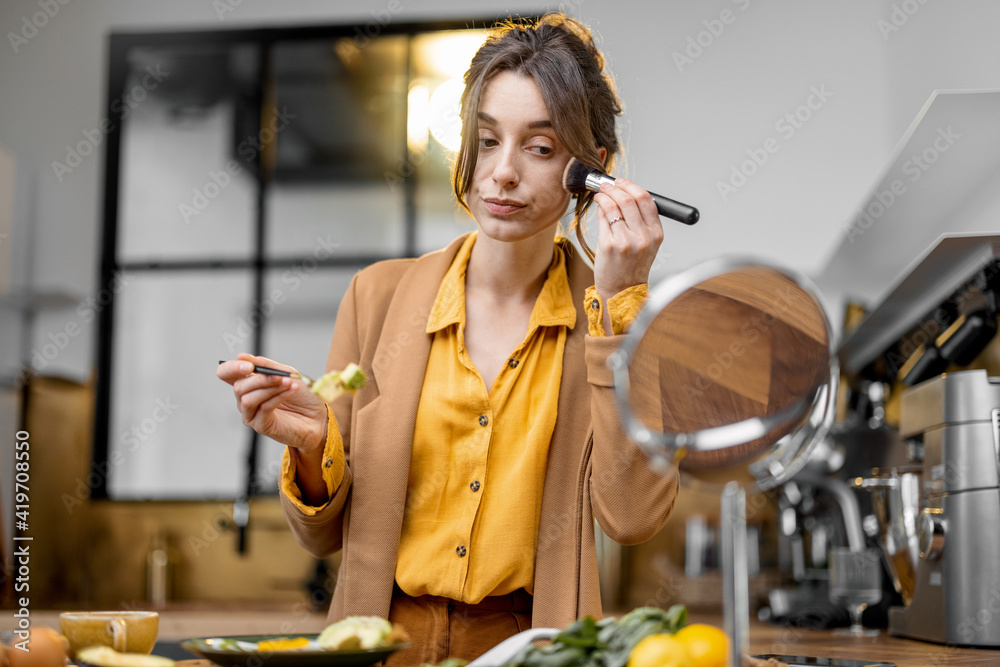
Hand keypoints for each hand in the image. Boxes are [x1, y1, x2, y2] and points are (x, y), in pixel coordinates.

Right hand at [217, 353, 327, 452]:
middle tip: (280, 376)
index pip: (226, 373)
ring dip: (271, 388)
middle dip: (260, 379)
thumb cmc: (300, 394)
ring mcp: (251, 414)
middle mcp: (244, 399)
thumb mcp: (285, 373)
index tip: (248, 365)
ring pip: (249, 399)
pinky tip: (291, 390)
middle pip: (239, 386)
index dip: (231, 368)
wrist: (317, 416)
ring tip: (289, 383)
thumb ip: (265, 365)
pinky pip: (264, 408)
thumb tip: (241, 356)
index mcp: (247, 383)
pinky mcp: (261, 425)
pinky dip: (278, 396)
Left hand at [592, 177, 664, 300]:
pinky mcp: (610, 245)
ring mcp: (626, 241)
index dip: (632, 186)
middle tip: (607, 184)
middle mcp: (643, 236)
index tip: (621, 182)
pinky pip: (604, 218)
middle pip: (629, 199)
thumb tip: (622, 195)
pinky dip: (600, 206)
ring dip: (605, 194)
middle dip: (616, 187)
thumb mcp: (645, 243)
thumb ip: (639, 221)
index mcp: (656, 233)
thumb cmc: (631, 267)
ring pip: (615, 206)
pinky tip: (598, 204)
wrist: (621, 290)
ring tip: (600, 192)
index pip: (646, 200)